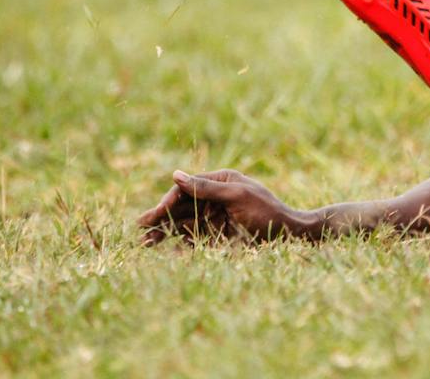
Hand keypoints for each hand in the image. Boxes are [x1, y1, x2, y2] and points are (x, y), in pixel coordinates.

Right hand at [137, 169, 305, 244]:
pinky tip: (166, 253)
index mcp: (220, 181)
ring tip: (146, 243)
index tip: (155, 214)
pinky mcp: (217, 236)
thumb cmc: (267, 211)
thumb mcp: (236, 196)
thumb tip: (175, 175)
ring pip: (184, 224)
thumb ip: (205, 188)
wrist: (290, 236)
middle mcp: (215, 198)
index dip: (168, 201)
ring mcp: (215, 218)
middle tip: (140, 230)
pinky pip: (194, 240)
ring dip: (165, 233)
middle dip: (161, 218)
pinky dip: (180, 245)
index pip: (187, 188)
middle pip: (182, 207)